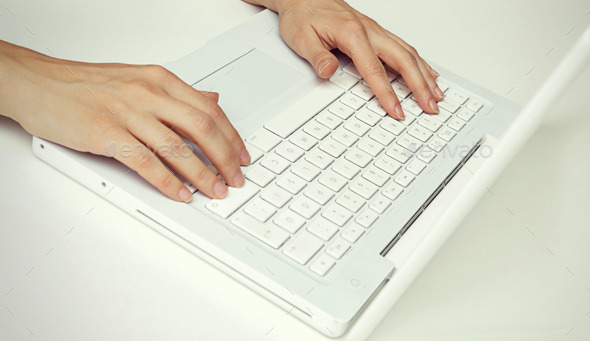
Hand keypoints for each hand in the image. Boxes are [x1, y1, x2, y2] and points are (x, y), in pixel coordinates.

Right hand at [0, 41, 249, 201]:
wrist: (37, 82)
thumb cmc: (85, 84)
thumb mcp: (139, 79)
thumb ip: (177, 93)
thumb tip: (211, 100)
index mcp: (160, 80)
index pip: (210, 109)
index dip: (232, 136)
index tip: (241, 155)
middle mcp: (148, 93)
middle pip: (202, 128)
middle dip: (225, 158)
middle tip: (236, 178)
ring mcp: (127, 113)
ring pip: (177, 148)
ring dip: (202, 174)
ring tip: (215, 190)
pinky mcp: (106, 134)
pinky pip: (146, 163)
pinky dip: (168, 182)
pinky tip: (180, 194)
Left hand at [243, 0, 443, 119]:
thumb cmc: (302, 15)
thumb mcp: (301, 38)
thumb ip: (317, 57)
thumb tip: (328, 71)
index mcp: (352, 33)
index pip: (375, 70)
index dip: (388, 93)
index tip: (397, 111)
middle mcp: (369, 31)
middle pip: (403, 60)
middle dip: (420, 85)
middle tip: (431, 106)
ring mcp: (375, 30)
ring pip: (408, 52)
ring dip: (424, 74)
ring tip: (436, 94)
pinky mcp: (375, 32)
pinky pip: (403, 47)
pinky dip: (419, 62)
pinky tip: (427, 72)